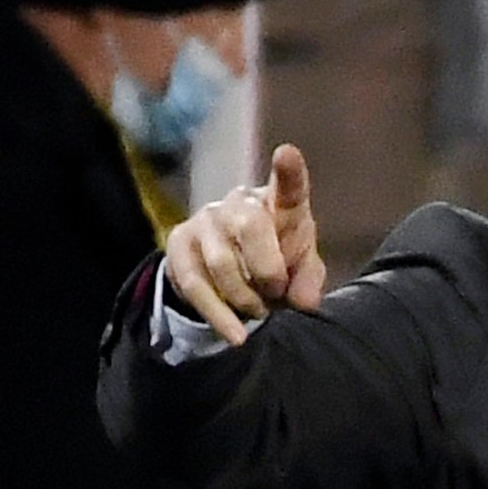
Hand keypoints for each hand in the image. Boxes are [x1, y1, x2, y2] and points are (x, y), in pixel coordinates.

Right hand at [163, 143, 326, 346]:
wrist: (231, 275)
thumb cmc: (275, 262)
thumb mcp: (301, 271)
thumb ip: (308, 281)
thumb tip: (303, 301)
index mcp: (277, 204)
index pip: (288, 186)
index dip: (289, 172)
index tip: (287, 154)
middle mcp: (238, 203)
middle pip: (250, 227)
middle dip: (268, 270)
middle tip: (276, 294)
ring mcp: (205, 220)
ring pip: (223, 264)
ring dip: (246, 298)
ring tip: (259, 311)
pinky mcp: (179, 245)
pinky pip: (196, 286)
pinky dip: (220, 316)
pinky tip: (237, 335)